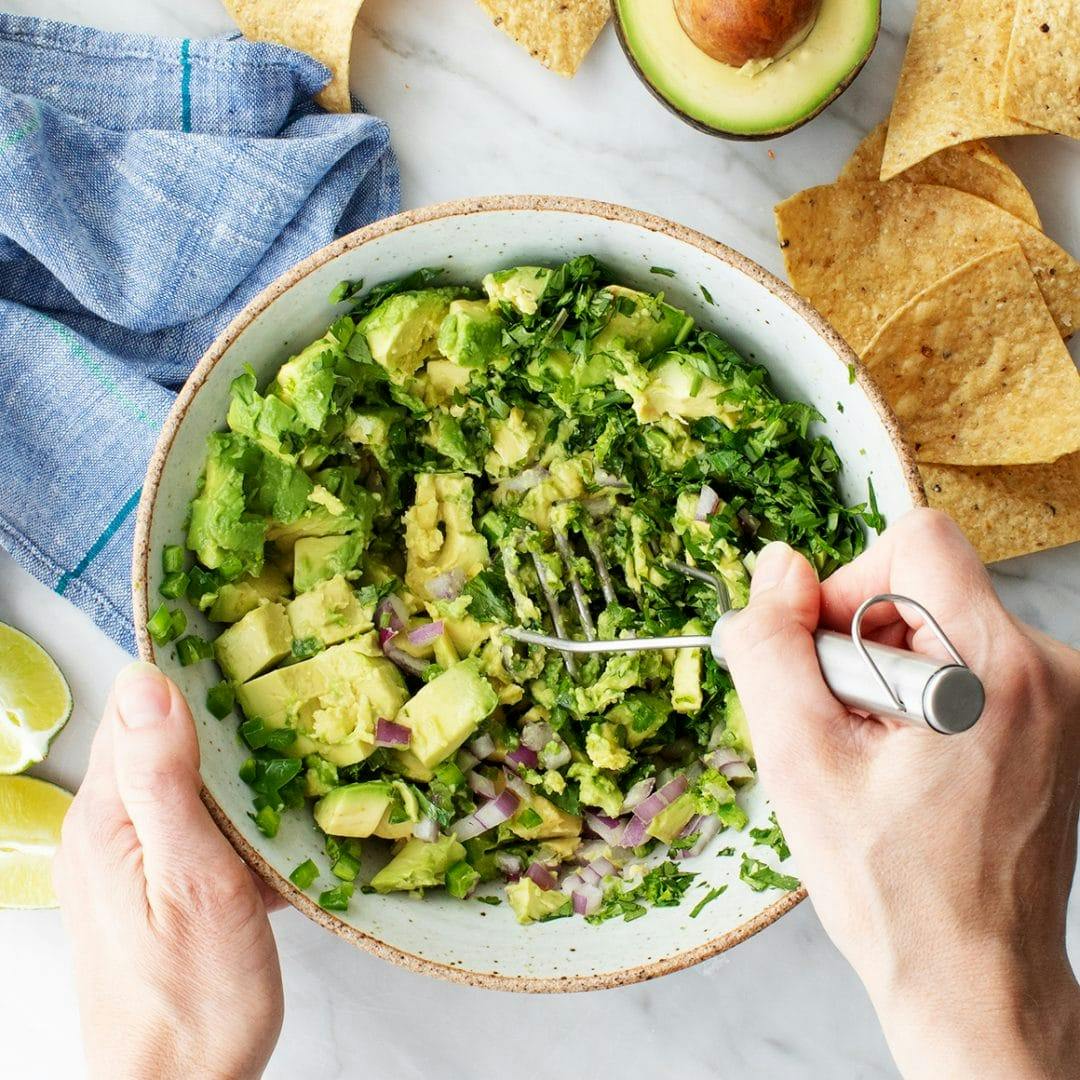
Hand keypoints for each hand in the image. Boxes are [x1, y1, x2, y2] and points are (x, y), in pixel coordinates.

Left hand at [54, 663, 283, 1079]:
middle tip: (301, 711)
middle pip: (169, 743)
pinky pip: (204, 827)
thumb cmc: (192, 996)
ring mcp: (135, 860)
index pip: (140, 711)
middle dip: (232, 723)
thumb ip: (163, 779)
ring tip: (306, 764)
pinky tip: (286, 832)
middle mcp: (109, 831)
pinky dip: (245, 820)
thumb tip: (145, 681)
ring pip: (194, 785)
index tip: (256, 656)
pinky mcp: (161, 887)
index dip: (196, 680)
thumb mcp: (191, 878)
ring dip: (246, 773)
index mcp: (107, 818)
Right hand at [720, 509, 1079, 1078]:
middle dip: (863, 641)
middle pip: (924, 582)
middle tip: (850, 733)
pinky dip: (924, 694)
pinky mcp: (1056, 717)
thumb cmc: (892, 888)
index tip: (831, 664)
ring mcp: (1061, 695)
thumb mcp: (799, 760)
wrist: (975, 977)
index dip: (849, 587)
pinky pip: (967, 660)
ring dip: (888, 673)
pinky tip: (913, 765)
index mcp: (994, 667)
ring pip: (940, 622)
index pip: (917, 539)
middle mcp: (1048, 667)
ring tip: (882, 760)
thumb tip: (778, 568)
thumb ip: (772, 647)